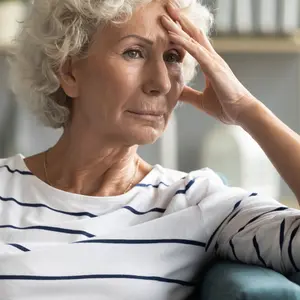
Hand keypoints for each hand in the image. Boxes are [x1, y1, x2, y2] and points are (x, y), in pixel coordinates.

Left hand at [161, 1, 257, 124]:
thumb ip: (189, 94)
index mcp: (210, 65)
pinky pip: (196, 52)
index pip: (194, 43)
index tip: (169, 23)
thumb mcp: (201, 100)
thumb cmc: (225, 106)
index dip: (182, 32)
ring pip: (193, 40)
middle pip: (194, 35)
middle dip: (179, 22)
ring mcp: (214, 61)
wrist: (241, 113)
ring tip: (165, 16)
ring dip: (178, 27)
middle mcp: (212, 59)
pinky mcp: (214, 68)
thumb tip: (176, 92)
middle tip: (167, 9)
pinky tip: (172, 35)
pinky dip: (184, 42)